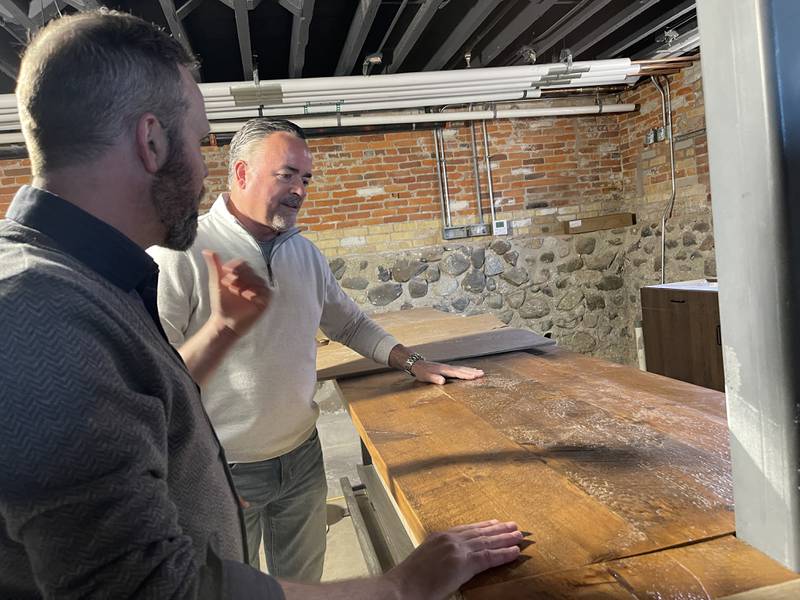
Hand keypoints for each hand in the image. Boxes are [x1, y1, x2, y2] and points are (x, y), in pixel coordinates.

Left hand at [202, 250, 269, 336]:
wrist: (225, 321)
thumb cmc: (221, 302)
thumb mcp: (216, 281)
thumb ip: (214, 265)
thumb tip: (206, 250)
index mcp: (243, 274)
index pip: (243, 263)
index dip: (234, 266)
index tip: (224, 272)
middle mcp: (254, 281)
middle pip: (250, 270)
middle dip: (238, 275)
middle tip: (228, 284)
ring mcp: (261, 290)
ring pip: (257, 279)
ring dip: (244, 284)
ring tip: (235, 292)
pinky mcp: (265, 301)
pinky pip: (264, 291)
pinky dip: (253, 293)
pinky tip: (244, 297)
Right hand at [386, 520, 521, 599]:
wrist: (402, 588)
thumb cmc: (408, 581)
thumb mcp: (424, 560)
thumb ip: (439, 556)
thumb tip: (449, 562)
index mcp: (439, 537)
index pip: (467, 528)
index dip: (483, 526)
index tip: (495, 522)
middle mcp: (449, 539)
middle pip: (480, 532)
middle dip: (498, 528)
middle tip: (513, 525)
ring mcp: (457, 550)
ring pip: (487, 541)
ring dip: (505, 538)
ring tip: (519, 535)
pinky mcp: (463, 563)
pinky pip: (489, 557)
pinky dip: (503, 554)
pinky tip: (514, 551)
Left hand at [412, 360, 483, 384]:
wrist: (417, 364)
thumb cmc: (422, 372)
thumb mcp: (426, 376)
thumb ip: (434, 378)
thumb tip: (443, 381)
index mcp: (444, 370)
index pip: (458, 373)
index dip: (466, 375)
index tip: (475, 376)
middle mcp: (448, 367)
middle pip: (462, 369)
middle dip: (472, 372)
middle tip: (482, 374)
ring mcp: (448, 367)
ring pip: (462, 368)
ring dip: (471, 370)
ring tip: (480, 372)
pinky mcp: (447, 368)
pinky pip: (459, 369)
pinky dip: (465, 370)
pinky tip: (469, 371)